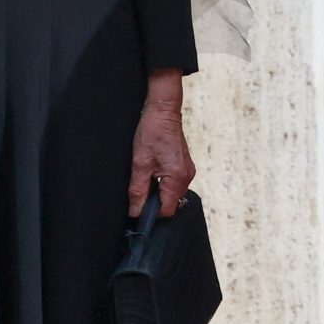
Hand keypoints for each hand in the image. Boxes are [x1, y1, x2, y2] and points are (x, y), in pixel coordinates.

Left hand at [129, 69, 195, 218]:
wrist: (163, 111)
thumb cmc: (152, 132)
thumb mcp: (139, 163)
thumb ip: (138, 190)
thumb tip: (135, 211)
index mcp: (177, 178)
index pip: (166, 210)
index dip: (150, 212)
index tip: (136, 207)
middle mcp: (187, 177)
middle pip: (170, 203)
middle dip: (153, 201)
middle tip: (138, 188)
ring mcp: (188, 171)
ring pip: (172, 194)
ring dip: (157, 191)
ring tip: (146, 175)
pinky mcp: (185, 166)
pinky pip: (174, 183)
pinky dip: (162, 183)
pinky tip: (153, 170)